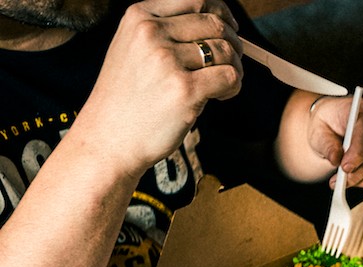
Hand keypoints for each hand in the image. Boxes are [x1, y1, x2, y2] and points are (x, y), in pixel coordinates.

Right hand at [75, 0, 242, 177]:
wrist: (108, 139)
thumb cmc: (126, 99)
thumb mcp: (133, 48)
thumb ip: (165, 31)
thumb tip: (217, 23)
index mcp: (139, 17)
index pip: (195, 0)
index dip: (221, 13)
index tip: (230, 27)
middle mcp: (151, 33)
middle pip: (215, 24)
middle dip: (233, 43)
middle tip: (233, 62)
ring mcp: (167, 61)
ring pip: (226, 51)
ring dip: (235, 68)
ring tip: (223, 84)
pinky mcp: (184, 90)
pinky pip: (230, 76)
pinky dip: (234, 87)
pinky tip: (221, 96)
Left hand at [308, 95, 362, 187]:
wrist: (335, 123)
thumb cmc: (327, 125)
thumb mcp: (318, 132)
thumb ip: (327, 145)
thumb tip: (336, 160)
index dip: (358, 153)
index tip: (345, 169)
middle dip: (360, 172)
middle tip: (341, 183)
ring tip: (349, 182)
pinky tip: (361, 177)